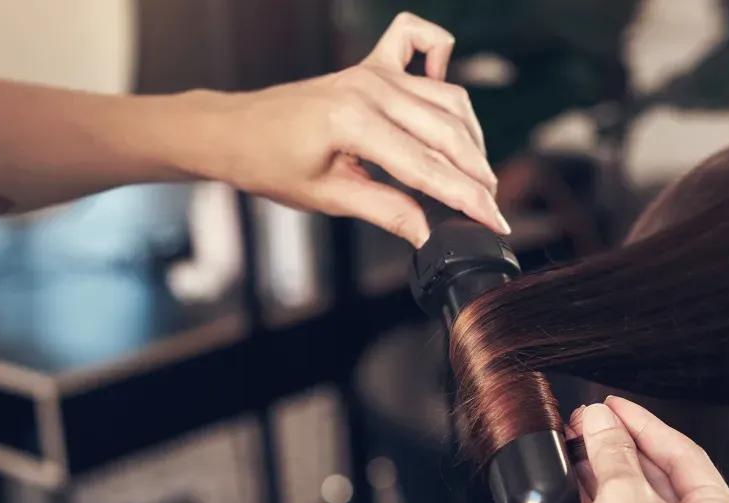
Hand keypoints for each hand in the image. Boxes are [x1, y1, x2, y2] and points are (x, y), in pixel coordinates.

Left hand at [206, 12, 505, 245]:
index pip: (428, 167)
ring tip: (477, 175)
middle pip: (448, 133)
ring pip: (447, 98)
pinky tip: (445, 88)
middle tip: (493, 208)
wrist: (234, 131)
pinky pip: (419, 42)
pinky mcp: (370, 64)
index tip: (495, 222)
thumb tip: (429, 234)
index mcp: (354, 123)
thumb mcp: (328, 198)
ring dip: (470, 136)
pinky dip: (442, 56)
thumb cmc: (269, 164)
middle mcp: (370, 89)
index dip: (467, 199)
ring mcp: (372, 72)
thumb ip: (386, 211)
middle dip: (477, 175)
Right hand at [554, 396, 728, 502]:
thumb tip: (599, 419)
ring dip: (613, 479)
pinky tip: (580, 491)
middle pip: (668, 483)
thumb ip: (611, 449)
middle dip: (625, 452)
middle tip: (593, 426)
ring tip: (581, 452)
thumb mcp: (620, 497)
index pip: (687, 457)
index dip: (645, 424)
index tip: (614, 407)